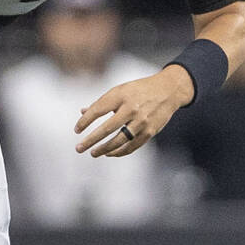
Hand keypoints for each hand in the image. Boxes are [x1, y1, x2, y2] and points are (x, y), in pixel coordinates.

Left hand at [74, 66, 192, 157]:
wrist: (168, 91)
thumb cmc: (139, 90)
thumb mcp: (120, 90)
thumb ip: (101, 102)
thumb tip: (82, 112)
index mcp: (121, 95)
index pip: (98, 109)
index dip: (85, 121)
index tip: (76, 130)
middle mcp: (131, 108)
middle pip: (107, 128)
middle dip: (91, 140)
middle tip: (79, 148)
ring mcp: (142, 121)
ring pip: (119, 141)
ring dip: (104, 149)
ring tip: (93, 153)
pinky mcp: (150, 131)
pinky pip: (131, 146)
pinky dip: (119, 152)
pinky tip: (109, 153)